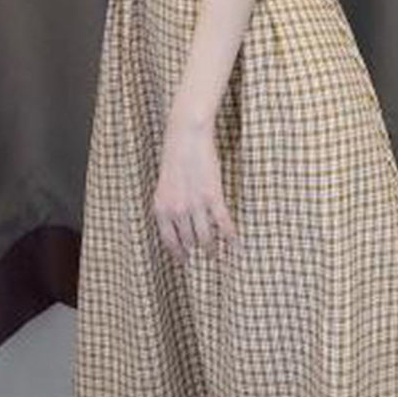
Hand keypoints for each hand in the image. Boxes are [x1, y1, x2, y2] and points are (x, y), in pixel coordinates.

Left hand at [152, 110, 238, 262]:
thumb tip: (180, 223)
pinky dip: (231, 237)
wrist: (186, 136)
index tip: (185, 260)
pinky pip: (223, 224)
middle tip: (206, 255)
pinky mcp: (212, 197)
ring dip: (212, 249)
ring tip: (217, 254)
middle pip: (189, 241)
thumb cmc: (175, 157)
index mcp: (161, 208)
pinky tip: (236, 246)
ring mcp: (194, 205)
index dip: (179, 253)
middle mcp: (176, 211)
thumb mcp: (165, 185)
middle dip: (198, 250)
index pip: (169, 241)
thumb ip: (170, 205)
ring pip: (206, 237)